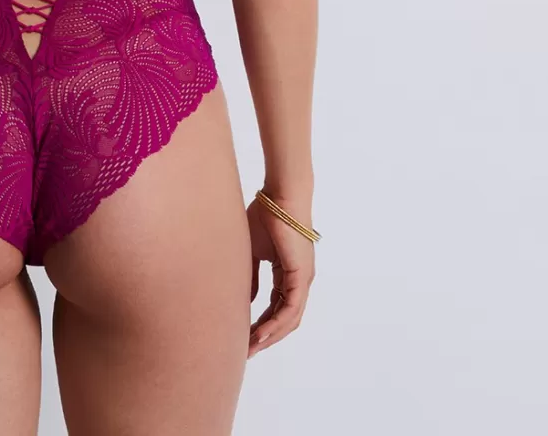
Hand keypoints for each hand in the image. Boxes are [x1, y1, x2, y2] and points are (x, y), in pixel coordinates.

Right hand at [246, 194, 315, 357]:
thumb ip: (251, 276)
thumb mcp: (252, 251)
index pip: (276, 306)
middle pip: (285, 319)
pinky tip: (260, 333)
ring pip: (289, 318)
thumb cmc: (264, 215)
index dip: (261, 323)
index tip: (244, 336)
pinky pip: (290, 308)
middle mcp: (299, 280)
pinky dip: (276, 323)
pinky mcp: (300, 275)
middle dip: (266, 337)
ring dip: (270, 335)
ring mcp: (302, 279)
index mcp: (288, 272)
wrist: (278, 196)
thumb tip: (248, 300)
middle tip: (246, 351)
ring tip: (251, 347)